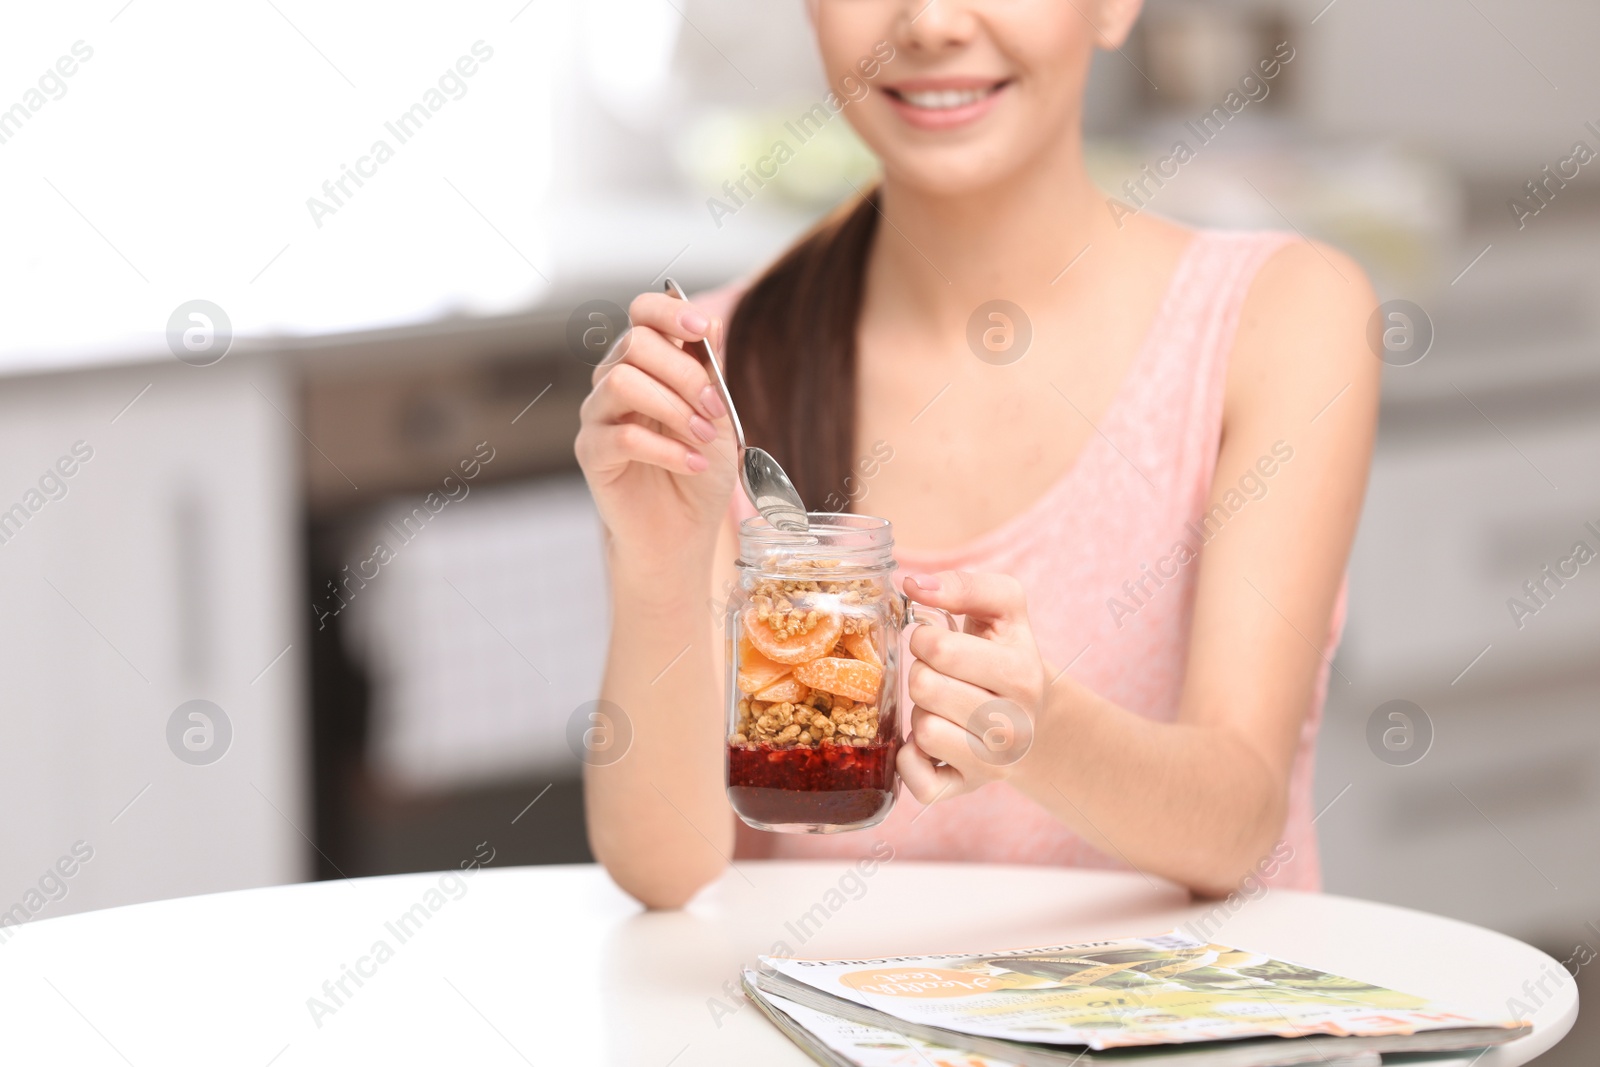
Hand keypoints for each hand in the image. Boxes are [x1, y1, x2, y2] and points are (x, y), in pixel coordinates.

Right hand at [574, 292, 738, 575]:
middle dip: (684, 373)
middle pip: (633, 343)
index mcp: (647, 363)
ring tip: (704, 438)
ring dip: (673, 408)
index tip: (701, 328)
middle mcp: (614, 380)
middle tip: (714, 410)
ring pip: (621, 381)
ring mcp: (598, 415)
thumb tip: (710, 323)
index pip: (643, 313)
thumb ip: (710, 370)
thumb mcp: (718, 415)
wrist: (682, 530)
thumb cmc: (698, 468)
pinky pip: (622, 436)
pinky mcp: (592, 453)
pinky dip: (666, 449)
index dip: (669, 310)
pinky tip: (692, 464)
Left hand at [897, 571, 1053, 805]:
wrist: (1038, 718)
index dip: (925, 638)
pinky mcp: (967, 789)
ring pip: (923, 732)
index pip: (940, 649)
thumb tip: (913, 585)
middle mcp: (1014, 725)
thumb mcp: (1003, 608)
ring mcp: (993, 764)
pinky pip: (918, 782)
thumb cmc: (1006, 654)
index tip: (937, 642)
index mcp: (1022, 674)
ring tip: (941, 706)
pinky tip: (926, 742)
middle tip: (939, 675)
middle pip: (925, 689)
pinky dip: (910, 760)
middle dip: (922, 674)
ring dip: (920, 713)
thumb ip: (964, 585)